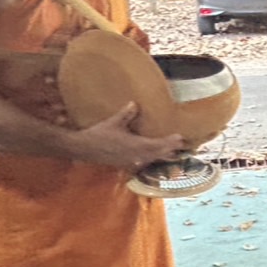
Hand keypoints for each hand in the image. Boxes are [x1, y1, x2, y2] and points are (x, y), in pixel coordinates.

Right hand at [70, 103, 185, 169]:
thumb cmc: (99, 134)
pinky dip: (151, 158)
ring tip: (173, 151)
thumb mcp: (113, 122)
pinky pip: (143, 161)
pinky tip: (154, 156)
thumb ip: (126, 114)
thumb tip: (134, 103)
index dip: (169, 142)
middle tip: (183, 144)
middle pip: (157, 154)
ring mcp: (131, 161)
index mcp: (135, 145)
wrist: (84, 149)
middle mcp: (136, 155)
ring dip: (162, 155)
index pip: (157, 145)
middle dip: (170, 149)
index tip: (180, 138)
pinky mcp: (125, 163)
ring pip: (151, 159)